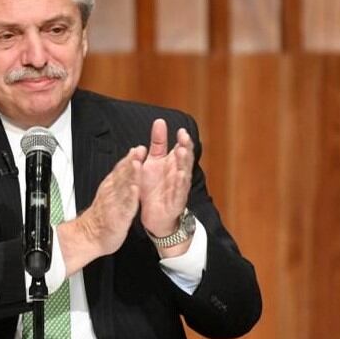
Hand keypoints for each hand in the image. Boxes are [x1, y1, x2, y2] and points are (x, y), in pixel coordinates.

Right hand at [58, 146, 145, 274]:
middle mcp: (111, 193)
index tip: (138, 148)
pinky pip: (124, 205)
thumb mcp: (108, 196)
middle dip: (131, 161)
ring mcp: (114, 204)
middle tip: (139, 150)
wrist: (88, 237)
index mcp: (110, 187)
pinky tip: (135, 190)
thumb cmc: (101, 218)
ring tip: (137, 164)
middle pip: (122, 174)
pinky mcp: (118, 217)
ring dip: (131, 175)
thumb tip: (126, 169)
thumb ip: (117, 182)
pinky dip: (130, 197)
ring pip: (123, 187)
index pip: (120, 169)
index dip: (129, 158)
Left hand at [139, 119, 193, 237]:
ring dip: (184, 163)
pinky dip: (179, 184)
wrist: (153, 216)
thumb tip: (160, 121)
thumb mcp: (154, 162)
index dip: (182, 140)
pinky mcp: (175, 202)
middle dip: (186, 148)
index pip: (181, 149)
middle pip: (185, 160)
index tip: (180, 130)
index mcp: (174, 164)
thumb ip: (158, 143)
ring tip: (183, 151)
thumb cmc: (155, 187)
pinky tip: (181, 175)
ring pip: (184, 174)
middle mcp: (179, 175)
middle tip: (184, 138)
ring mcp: (179, 189)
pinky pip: (178, 192)